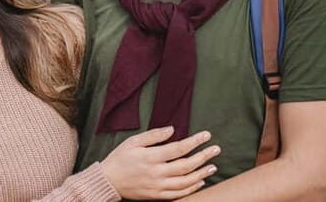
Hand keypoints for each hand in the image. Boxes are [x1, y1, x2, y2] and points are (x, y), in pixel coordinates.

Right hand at [100, 126, 219, 199]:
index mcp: (150, 157)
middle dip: (204, 156)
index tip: (206, 135)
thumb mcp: (133, 141)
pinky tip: (200, 181)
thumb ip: (153, 135)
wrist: (109, 181)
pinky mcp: (157, 196)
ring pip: (186, 181)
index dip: (195, 141)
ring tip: (213, 166)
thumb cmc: (120, 158)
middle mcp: (156, 173)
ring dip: (202, 174)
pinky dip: (192, 188)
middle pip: (186, 165)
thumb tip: (172, 129)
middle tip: (216, 149)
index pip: (179, 148)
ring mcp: (158, 186)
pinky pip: (179, 193)